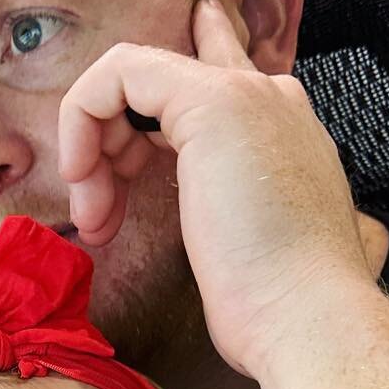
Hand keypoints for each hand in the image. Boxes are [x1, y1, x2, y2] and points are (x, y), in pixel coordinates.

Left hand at [58, 0, 373, 380]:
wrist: (306, 316)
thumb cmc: (275, 304)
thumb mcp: (246, 246)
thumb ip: (223, 213)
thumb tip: (202, 223)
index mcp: (285, 134)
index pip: (220, 76)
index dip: (158, 103)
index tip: (115, 150)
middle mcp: (268, 100)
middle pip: (165, 82)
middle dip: (112, 144)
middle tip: (99, 218)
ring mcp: (243, 93)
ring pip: (134, 77)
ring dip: (94, 146)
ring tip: (95, 219)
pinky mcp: (208, 99)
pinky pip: (118, 73)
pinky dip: (82, 118)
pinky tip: (82, 177)